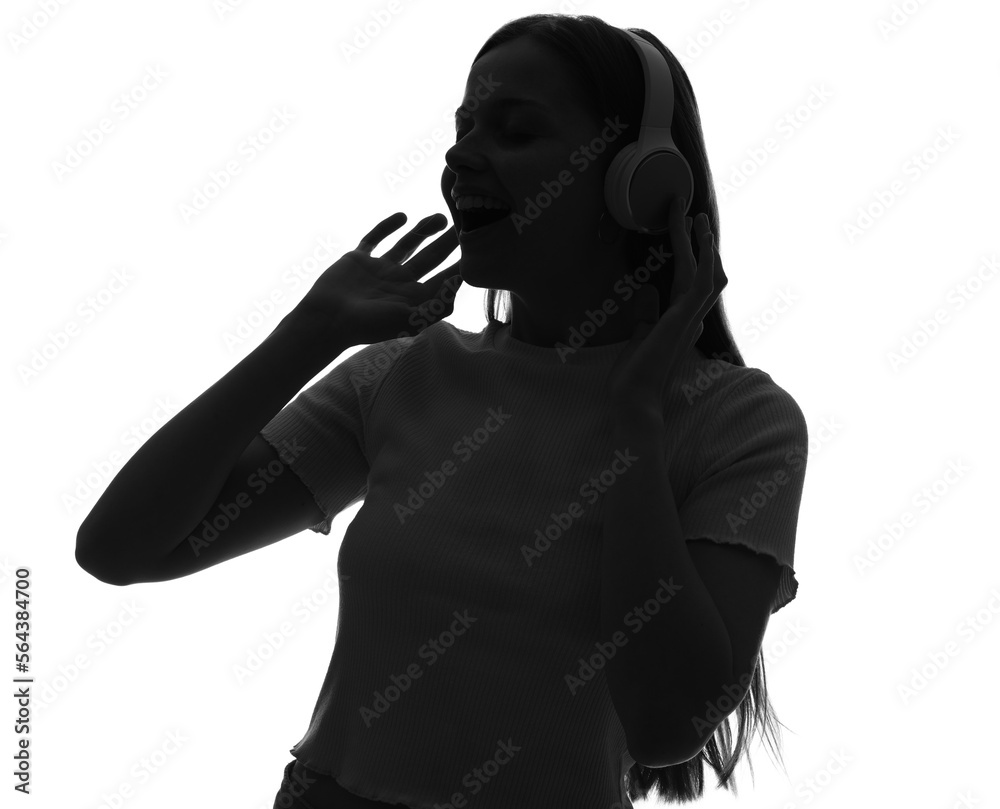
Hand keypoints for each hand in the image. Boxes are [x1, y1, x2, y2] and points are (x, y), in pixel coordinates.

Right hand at [287, 212, 461, 357]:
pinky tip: (402, 216)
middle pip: (430, 259)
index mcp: (413, 298)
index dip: (460, 263)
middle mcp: (399, 283)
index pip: (443, 278)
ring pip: (407, 245)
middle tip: (465, 224)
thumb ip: (437, 302)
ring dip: (423, 231)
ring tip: (440, 218)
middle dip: (447, 243)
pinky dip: (387, 227)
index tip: (476, 245)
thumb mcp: (409, 318)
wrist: (327, 321)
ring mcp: (378, 270)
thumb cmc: (368, 325)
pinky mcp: (358, 260)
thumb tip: (460, 281)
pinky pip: (375, 239)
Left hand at [606, 196, 726, 413]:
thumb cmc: (634, 374)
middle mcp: (690, 317)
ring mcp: (690, 317)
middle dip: (699, 242)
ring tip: (694, 216)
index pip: (690, 282)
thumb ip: (647, 314)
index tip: (686, 232)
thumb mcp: (639, 335)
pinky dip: (704, 257)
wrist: (633, 397)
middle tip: (693, 214)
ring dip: (702, 243)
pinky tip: (702, 236)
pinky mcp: (684, 318)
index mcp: (680, 320)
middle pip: (702, 271)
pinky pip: (701, 281)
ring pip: (706, 272)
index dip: (692, 256)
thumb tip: (648, 292)